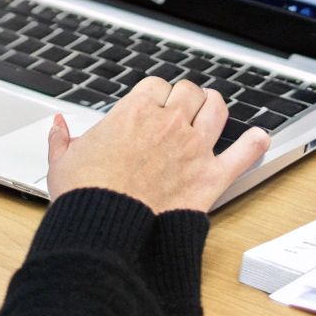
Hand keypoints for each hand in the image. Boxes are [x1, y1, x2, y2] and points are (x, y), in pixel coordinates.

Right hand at [45, 77, 269, 212]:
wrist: (106, 230)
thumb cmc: (84, 196)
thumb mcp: (62, 162)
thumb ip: (62, 139)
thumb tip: (57, 125)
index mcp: (134, 113)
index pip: (156, 86)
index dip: (155, 94)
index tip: (152, 104)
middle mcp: (169, 124)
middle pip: (189, 92)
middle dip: (185, 97)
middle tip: (182, 108)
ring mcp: (194, 148)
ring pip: (217, 109)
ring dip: (215, 106)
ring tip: (212, 110)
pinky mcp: (211, 177)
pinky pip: (243, 153)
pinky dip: (254, 144)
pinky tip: (258, 138)